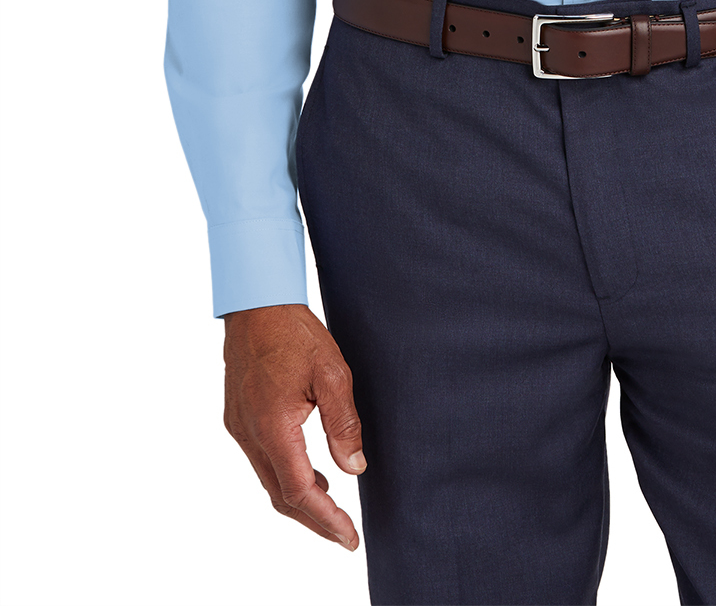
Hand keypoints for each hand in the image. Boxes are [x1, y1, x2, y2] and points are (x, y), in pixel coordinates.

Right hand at [223, 303, 364, 549]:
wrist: (256, 302)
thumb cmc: (295, 332)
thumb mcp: (332, 372)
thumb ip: (343, 423)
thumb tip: (355, 468)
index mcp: (273, 427)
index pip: (298, 492)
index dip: (326, 519)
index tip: (349, 537)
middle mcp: (249, 434)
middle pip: (280, 496)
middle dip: (313, 520)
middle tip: (343, 535)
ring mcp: (239, 426)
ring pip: (268, 479)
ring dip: (298, 498)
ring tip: (332, 505)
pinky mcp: (237, 417)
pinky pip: (261, 460)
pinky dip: (285, 474)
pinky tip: (309, 470)